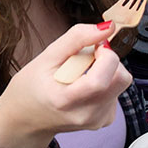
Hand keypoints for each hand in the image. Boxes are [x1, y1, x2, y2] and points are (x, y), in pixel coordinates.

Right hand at [0, 22, 132, 147]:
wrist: (25, 118)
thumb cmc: (32, 86)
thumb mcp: (46, 57)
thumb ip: (77, 38)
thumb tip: (108, 27)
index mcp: (66, 101)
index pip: (101, 80)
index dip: (105, 56)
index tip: (95, 47)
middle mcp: (86, 114)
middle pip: (121, 79)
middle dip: (109, 61)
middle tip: (87, 59)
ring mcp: (97, 120)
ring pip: (121, 84)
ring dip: (106, 72)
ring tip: (80, 75)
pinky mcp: (105, 120)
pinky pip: (117, 92)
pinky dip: (105, 83)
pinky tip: (84, 86)